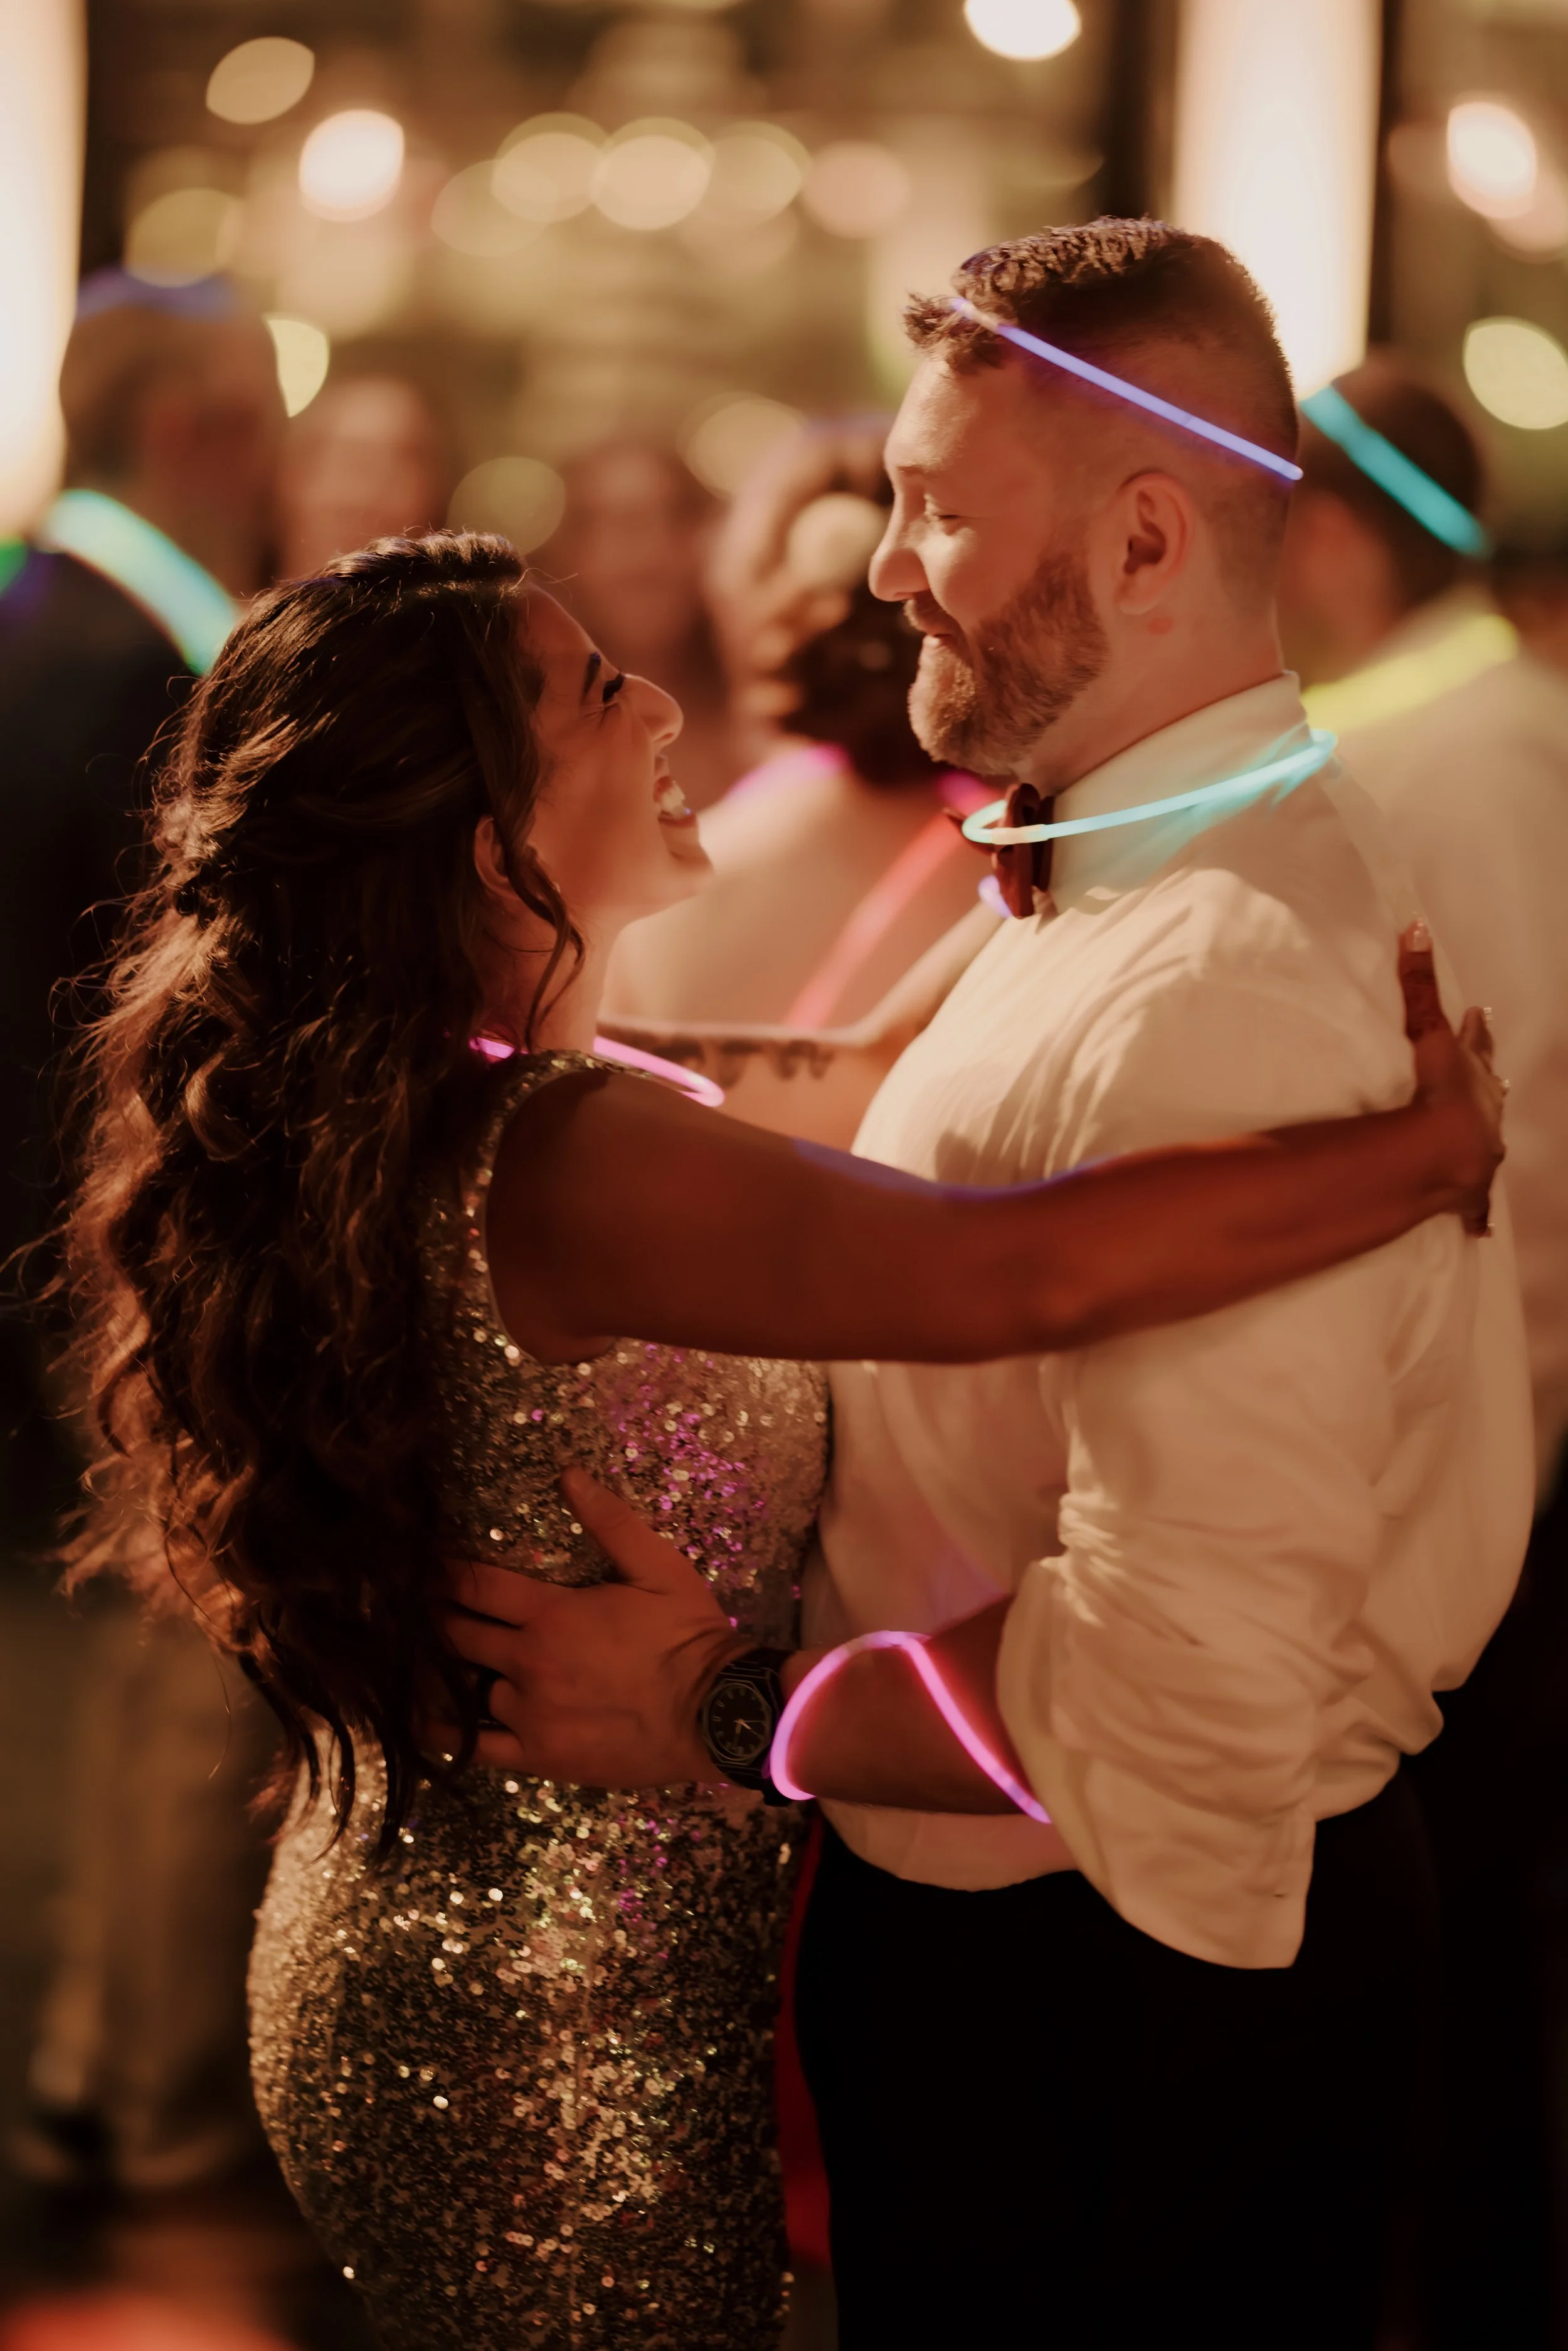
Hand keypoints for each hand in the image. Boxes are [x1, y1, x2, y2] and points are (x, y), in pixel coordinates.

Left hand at [434, 1468, 745, 1786]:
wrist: (717, 1715)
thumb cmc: (688, 1636)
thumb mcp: (659, 1568)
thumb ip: (610, 1522)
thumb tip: (567, 1475)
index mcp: (552, 1614)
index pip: (476, 1586)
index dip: (444, 1573)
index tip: (423, 1567)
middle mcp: (529, 1663)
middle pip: (460, 1636)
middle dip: (436, 1619)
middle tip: (417, 1611)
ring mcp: (530, 1713)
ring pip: (467, 1689)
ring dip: (449, 1673)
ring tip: (430, 1663)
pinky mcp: (540, 1755)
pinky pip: (477, 1747)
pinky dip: (447, 1733)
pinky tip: (426, 1722)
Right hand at [1398, 922, 1503, 1236]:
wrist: (1449, 1151)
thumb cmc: (1439, 1092)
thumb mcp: (1428, 1034)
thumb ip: (1417, 984)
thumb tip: (1417, 927)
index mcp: (1473, 1076)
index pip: (1475, 1045)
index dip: (1476, 1030)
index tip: (1480, 1013)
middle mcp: (1485, 1113)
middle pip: (1489, 1090)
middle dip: (1486, 1078)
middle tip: (1489, 1071)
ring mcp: (1482, 1154)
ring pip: (1489, 1141)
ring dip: (1486, 1135)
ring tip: (1487, 1136)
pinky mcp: (1471, 1193)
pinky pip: (1475, 1205)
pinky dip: (1478, 1213)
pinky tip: (1482, 1230)